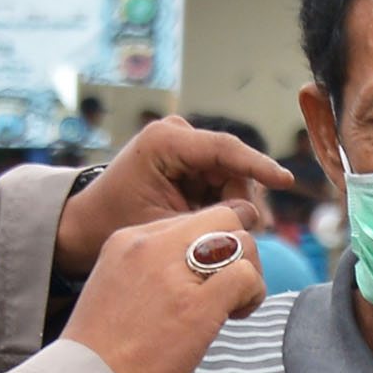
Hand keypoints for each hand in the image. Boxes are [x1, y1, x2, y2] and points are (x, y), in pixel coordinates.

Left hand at [55, 115, 289, 278]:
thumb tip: (253, 215)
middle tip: (232, 237)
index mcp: (165, 141)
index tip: (285, 181)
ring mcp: (181, 144)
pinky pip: (219, 181)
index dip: (259, 166)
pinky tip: (206, 225)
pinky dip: (219, 204)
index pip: (224, 150)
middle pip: (231, 166)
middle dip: (238, 200)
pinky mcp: (186, 158)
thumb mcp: (165, 227)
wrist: (86, 225)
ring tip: (208, 234)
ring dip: (228, 206)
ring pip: (230, 176)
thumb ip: (210, 220)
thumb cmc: (116, 226)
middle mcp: (175, 134)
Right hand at [61, 206, 266, 372]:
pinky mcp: (196, 306)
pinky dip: (253, 295)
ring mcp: (173, 272)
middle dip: (239, 252)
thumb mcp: (118, 290)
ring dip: (249, 274)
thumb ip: (154, 271)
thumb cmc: (104, 353)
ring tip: (230, 309)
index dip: (213, 247)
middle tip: (228, 292)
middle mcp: (150, 245)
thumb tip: (198, 273)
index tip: (206, 280)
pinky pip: (246, 275)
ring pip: (242, 240)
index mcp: (128, 239)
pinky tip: (234, 317)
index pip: (192, 219)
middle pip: (222, 218)